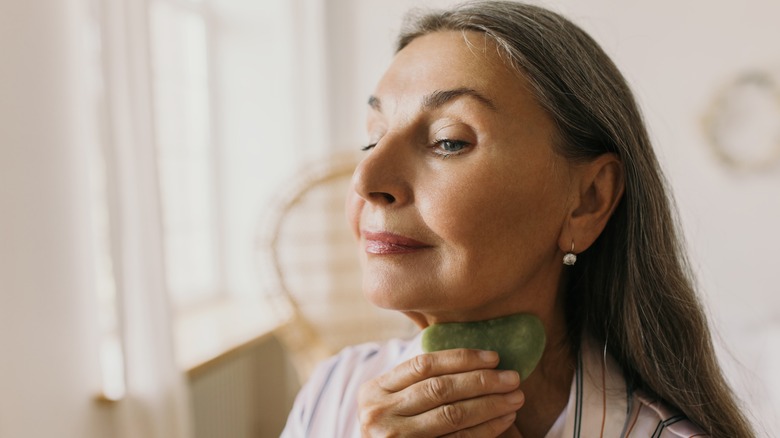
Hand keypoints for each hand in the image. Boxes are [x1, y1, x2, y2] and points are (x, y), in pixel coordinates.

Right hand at [358, 349, 523, 436]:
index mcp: (374, 391)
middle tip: (512, 377)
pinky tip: (504, 420)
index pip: (424, 365)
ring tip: (515, 397)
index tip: (493, 357)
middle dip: (481, 380)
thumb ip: (415, 381)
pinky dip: (485, 429)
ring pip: (452, 415)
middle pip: (440, 389)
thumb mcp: (390, 401)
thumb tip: (469, 357)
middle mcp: (380, 414)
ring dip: (490, 404)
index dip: (461, 358)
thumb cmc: (393, 426)